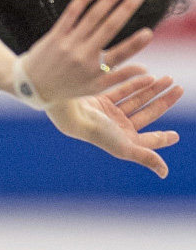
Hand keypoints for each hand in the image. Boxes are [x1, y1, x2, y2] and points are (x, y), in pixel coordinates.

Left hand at [21, 0, 153, 102]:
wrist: (31, 86)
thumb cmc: (67, 87)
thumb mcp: (93, 88)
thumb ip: (119, 77)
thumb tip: (147, 71)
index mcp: (94, 71)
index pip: (119, 55)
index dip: (135, 45)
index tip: (148, 33)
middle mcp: (82, 56)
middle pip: (108, 28)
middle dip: (125, 9)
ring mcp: (68, 43)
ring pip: (91, 17)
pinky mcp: (55, 35)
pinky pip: (71, 13)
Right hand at [46, 73, 182, 177]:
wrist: (70, 114)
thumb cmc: (97, 133)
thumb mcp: (124, 146)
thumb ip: (145, 157)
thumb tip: (164, 173)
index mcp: (125, 141)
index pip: (149, 140)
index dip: (163, 138)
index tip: (176, 136)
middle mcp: (119, 128)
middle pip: (147, 114)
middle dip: (164, 102)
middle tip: (179, 88)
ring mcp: (111, 113)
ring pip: (137, 99)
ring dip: (153, 90)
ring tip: (168, 78)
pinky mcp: (102, 100)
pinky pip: (123, 90)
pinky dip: (136, 84)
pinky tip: (149, 76)